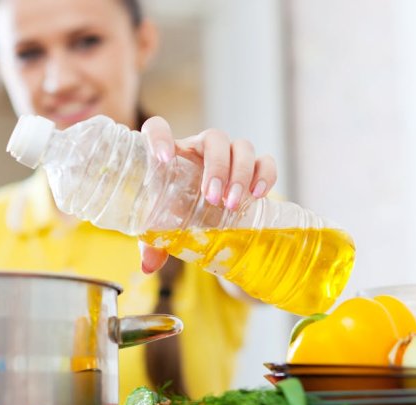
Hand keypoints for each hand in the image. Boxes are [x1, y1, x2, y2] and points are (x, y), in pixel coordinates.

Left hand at [138, 116, 277, 273]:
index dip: (158, 136)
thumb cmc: (177, 215)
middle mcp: (200, 149)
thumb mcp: (163, 227)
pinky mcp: (252, 169)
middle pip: (214, 138)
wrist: (207, 219)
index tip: (163, 159)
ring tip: (233, 204)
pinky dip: (266, 174)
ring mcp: (229, 156)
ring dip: (240, 173)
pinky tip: (259, 195)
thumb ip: (153, 243)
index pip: (159, 128)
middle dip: (217, 166)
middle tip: (212, 198)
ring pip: (241, 147)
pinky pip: (265, 161)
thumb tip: (149, 266)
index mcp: (172, 154)